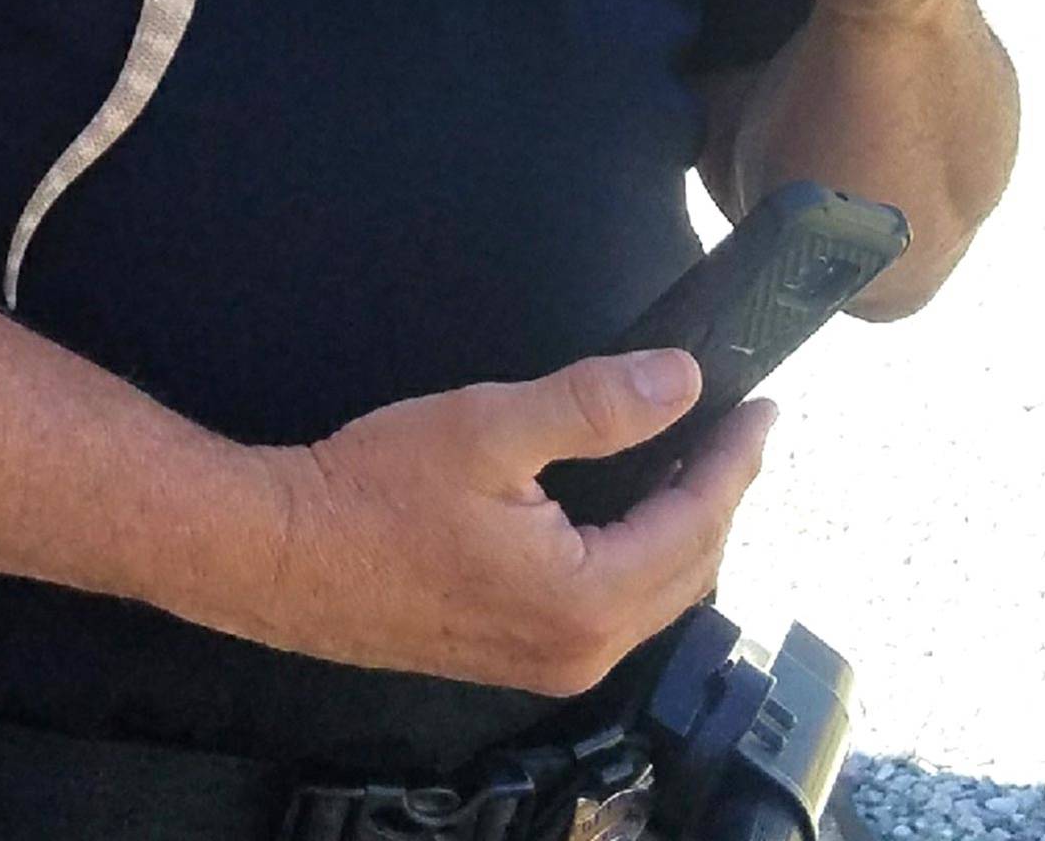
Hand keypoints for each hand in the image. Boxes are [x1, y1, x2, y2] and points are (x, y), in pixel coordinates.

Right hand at [251, 352, 774, 693]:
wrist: (281, 555)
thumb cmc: (372, 488)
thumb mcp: (490, 426)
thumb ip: (594, 405)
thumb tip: (682, 382)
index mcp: (584, 601)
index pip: (696, 525)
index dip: (735, 460)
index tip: (763, 409)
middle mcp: (579, 651)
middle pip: (687, 570)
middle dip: (719, 494)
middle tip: (738, 427)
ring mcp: (546, 662)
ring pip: (651, 592)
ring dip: (680, 525)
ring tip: (694, 456)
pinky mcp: (516, 653)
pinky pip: (610, 605)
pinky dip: (637, 551)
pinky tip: (627, 506)